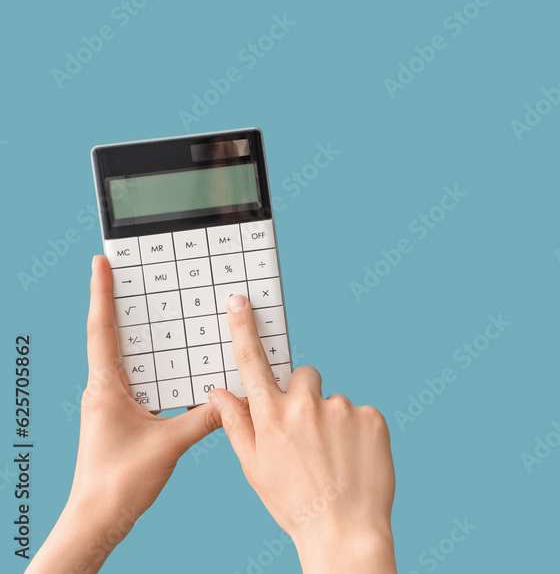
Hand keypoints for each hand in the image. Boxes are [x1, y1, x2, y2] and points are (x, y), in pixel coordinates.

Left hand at [28, 255, 220, 573]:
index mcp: (105, 389)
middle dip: (123, 307)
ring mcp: (110, 407)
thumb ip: (205, 418)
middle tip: (137, 278)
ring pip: (128, 362)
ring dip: (143, 339)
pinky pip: (140, 384)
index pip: (102, 331)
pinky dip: (156, 369)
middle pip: (114, 339)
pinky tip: (177, 369)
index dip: (101, 294)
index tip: (101, 264)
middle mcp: (103, 392)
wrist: (98, 519)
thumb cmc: (120, 483)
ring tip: (161, 315)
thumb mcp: (169, 444)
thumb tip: (237, 396)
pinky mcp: (121, 421)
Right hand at [209, 294, 396, 573]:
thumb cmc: (294, 503)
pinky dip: (358, 432)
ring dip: (332, 421)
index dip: (245, 330)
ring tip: (334, 460)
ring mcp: (343, 409)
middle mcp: (306, 406)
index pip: (253, 363)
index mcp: (271, 417)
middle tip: (307, 435)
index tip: (240, 301)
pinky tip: (354, 460)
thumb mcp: (254, 468)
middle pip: (304, 377)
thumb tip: (219, 392)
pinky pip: (361, 414)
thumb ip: (238, 424)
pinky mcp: (372, 416)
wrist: (344, 530)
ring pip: (334, 402)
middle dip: (303, 395)